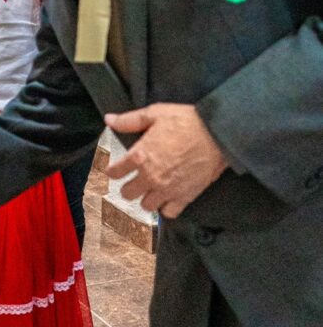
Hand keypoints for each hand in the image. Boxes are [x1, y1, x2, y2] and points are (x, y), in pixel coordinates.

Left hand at [105, 103, 228, 217]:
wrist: (218, 134)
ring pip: (146, 205)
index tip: (113, 171)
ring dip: (146, 198)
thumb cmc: (185, 121)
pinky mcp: (185, 197)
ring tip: (150, 190)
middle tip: (133, 181)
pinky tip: (167, 198)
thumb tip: (108, 119)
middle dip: (128, 187)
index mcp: (140, 156)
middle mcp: (150, 176)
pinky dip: (166, 208)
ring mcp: (167, 189)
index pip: (115, 172)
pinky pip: (169, 212)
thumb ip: (129, 120)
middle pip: (127, 194)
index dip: (111, 171)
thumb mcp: (154, 113)